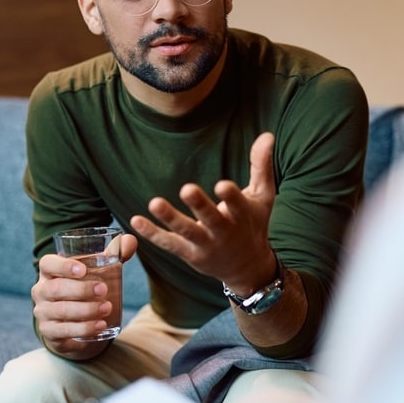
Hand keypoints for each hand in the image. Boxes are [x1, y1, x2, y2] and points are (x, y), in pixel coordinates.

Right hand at [31, 234, 137, 357]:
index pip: (48, 264)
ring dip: (85, 310)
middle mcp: (41, 290)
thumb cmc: (86, 284)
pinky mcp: (49, 331)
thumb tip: (130, 240)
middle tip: (104, 290)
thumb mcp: (98, 268)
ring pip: (60, 310)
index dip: (63, 266)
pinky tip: (100, 325)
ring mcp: (43, 312)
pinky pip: (63, 331)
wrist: (75, 318)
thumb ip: (114, 253)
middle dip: (81, 290)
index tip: (83, 269)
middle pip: (55, 288)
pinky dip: (83, 328)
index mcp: (50, 270)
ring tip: (107, 308)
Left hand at [130, 133, 277, 291]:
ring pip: (186, 231)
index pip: (238, 205)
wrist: (247, 267)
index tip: (222, 185)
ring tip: (154, 203)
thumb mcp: (263, 196)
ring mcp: (206, 244)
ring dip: (170, 218)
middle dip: (200, 205)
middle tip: (187, 189)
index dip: (231, 196)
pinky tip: (136, 220)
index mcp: (243, 216)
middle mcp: (224, 231)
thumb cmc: (254, 223)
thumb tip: (267, 134)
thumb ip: (262, 165)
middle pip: (211, 218)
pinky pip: (169, 243)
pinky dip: (152, 233)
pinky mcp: (190, 254)